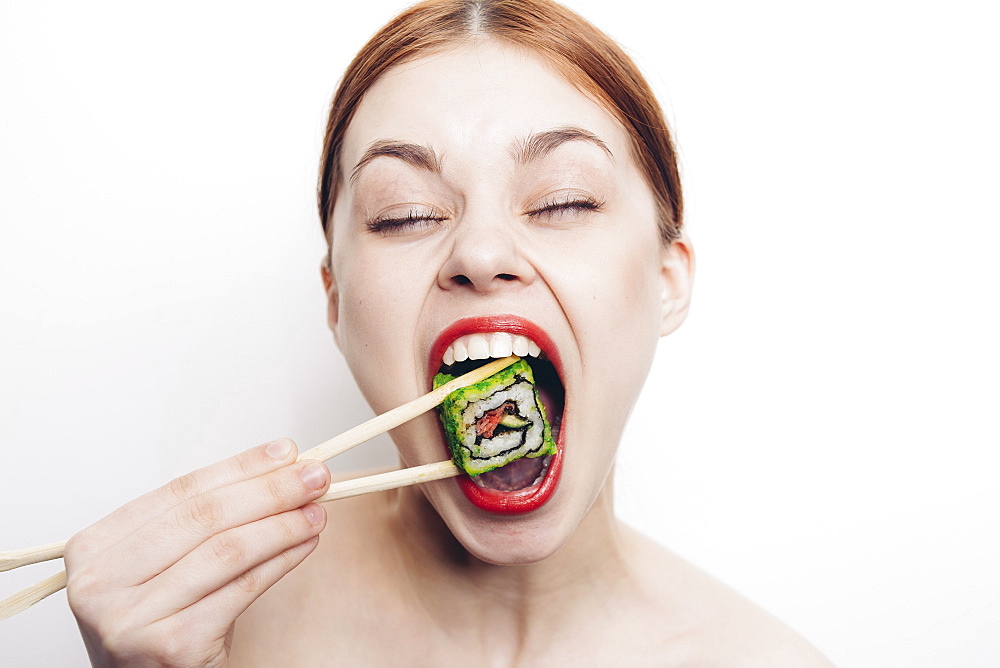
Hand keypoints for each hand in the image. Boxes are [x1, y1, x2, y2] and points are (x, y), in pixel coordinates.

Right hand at [64, 439, 329, 666]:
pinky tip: (305, 545)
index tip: (287, 452)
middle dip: (270, 490)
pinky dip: (281, 561)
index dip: (241, 467)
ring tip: (318, 511)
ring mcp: (131, 617)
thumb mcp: (164, 564)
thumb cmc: (160, 623)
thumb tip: (278, 468)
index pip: (182, 491)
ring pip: (227, 550)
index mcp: (94, 547)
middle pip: (205, 516)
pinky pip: (241, 589)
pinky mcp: (170, 646)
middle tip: (316, 476)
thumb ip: (205, 519)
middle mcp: (100, 581)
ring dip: (282, 525)